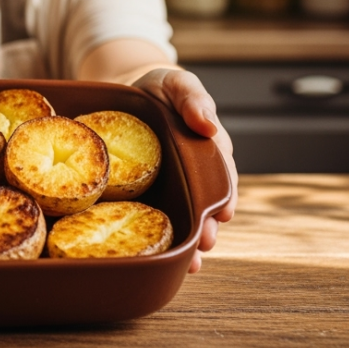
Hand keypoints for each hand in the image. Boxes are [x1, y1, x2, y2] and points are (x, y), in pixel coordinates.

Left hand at [131, 68, 237, 273]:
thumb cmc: (157, 89)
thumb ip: (193, 98)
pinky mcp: (148, 194)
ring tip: (192, 263)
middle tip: (206, 242)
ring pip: (187, 216)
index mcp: (207, 148)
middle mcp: (194, 173)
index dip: (225, 193)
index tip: (224, 211)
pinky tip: (162, 258)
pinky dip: (161, 237)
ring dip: (190, 240)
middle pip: (207, 202)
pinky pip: (156, 217)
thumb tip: (208, 124)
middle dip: (209, 225)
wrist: (123, 93)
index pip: (222, 173)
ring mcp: (173, 187)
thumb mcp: (176, 84)